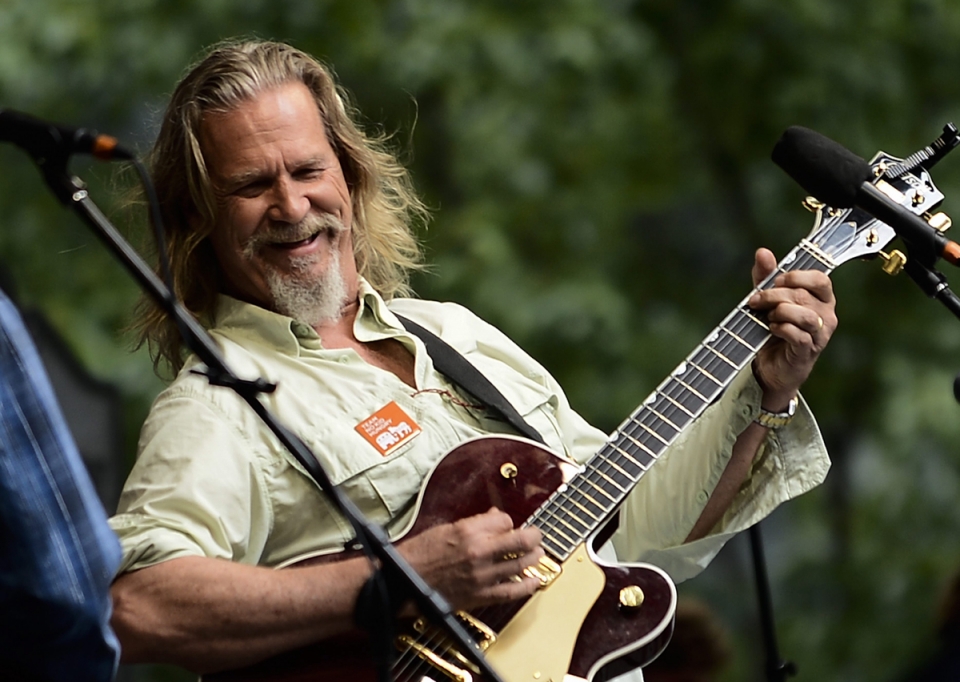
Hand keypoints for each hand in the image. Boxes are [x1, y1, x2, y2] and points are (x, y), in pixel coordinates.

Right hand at [398, 508, 543, 609]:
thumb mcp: (445, 528)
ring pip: (522, 563)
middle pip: (522, 539)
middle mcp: (479, 552)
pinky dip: (527, 585)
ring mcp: (482, 575)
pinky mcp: (481, 596)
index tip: (505, 526)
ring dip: (534, 557)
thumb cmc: (419, 555)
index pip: (504, 520)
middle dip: (533, 535)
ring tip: (537, 554)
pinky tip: (534, 580)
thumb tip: (494, 519)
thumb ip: (474, 524)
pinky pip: (512, 591)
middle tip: (535, 536)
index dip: (507, 522)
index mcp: (468, 531)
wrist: (402, 583)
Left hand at [747, 247, 836, 408]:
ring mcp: (820, 335)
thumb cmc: (773, 330)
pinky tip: (771, 329)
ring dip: (779, 312)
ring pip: (804, 314)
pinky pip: (799, 335)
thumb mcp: (767, 299)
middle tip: (756, 301)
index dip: (797, 276)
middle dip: (774, 295)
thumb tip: (763, 252)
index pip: (820, 279)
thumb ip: (766, 277)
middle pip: (804, 295)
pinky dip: (781, 328)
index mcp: (821, 299)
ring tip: (766, 317)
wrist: (770, 367)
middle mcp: (826, 315)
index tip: (776, 281)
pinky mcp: (808, 351)